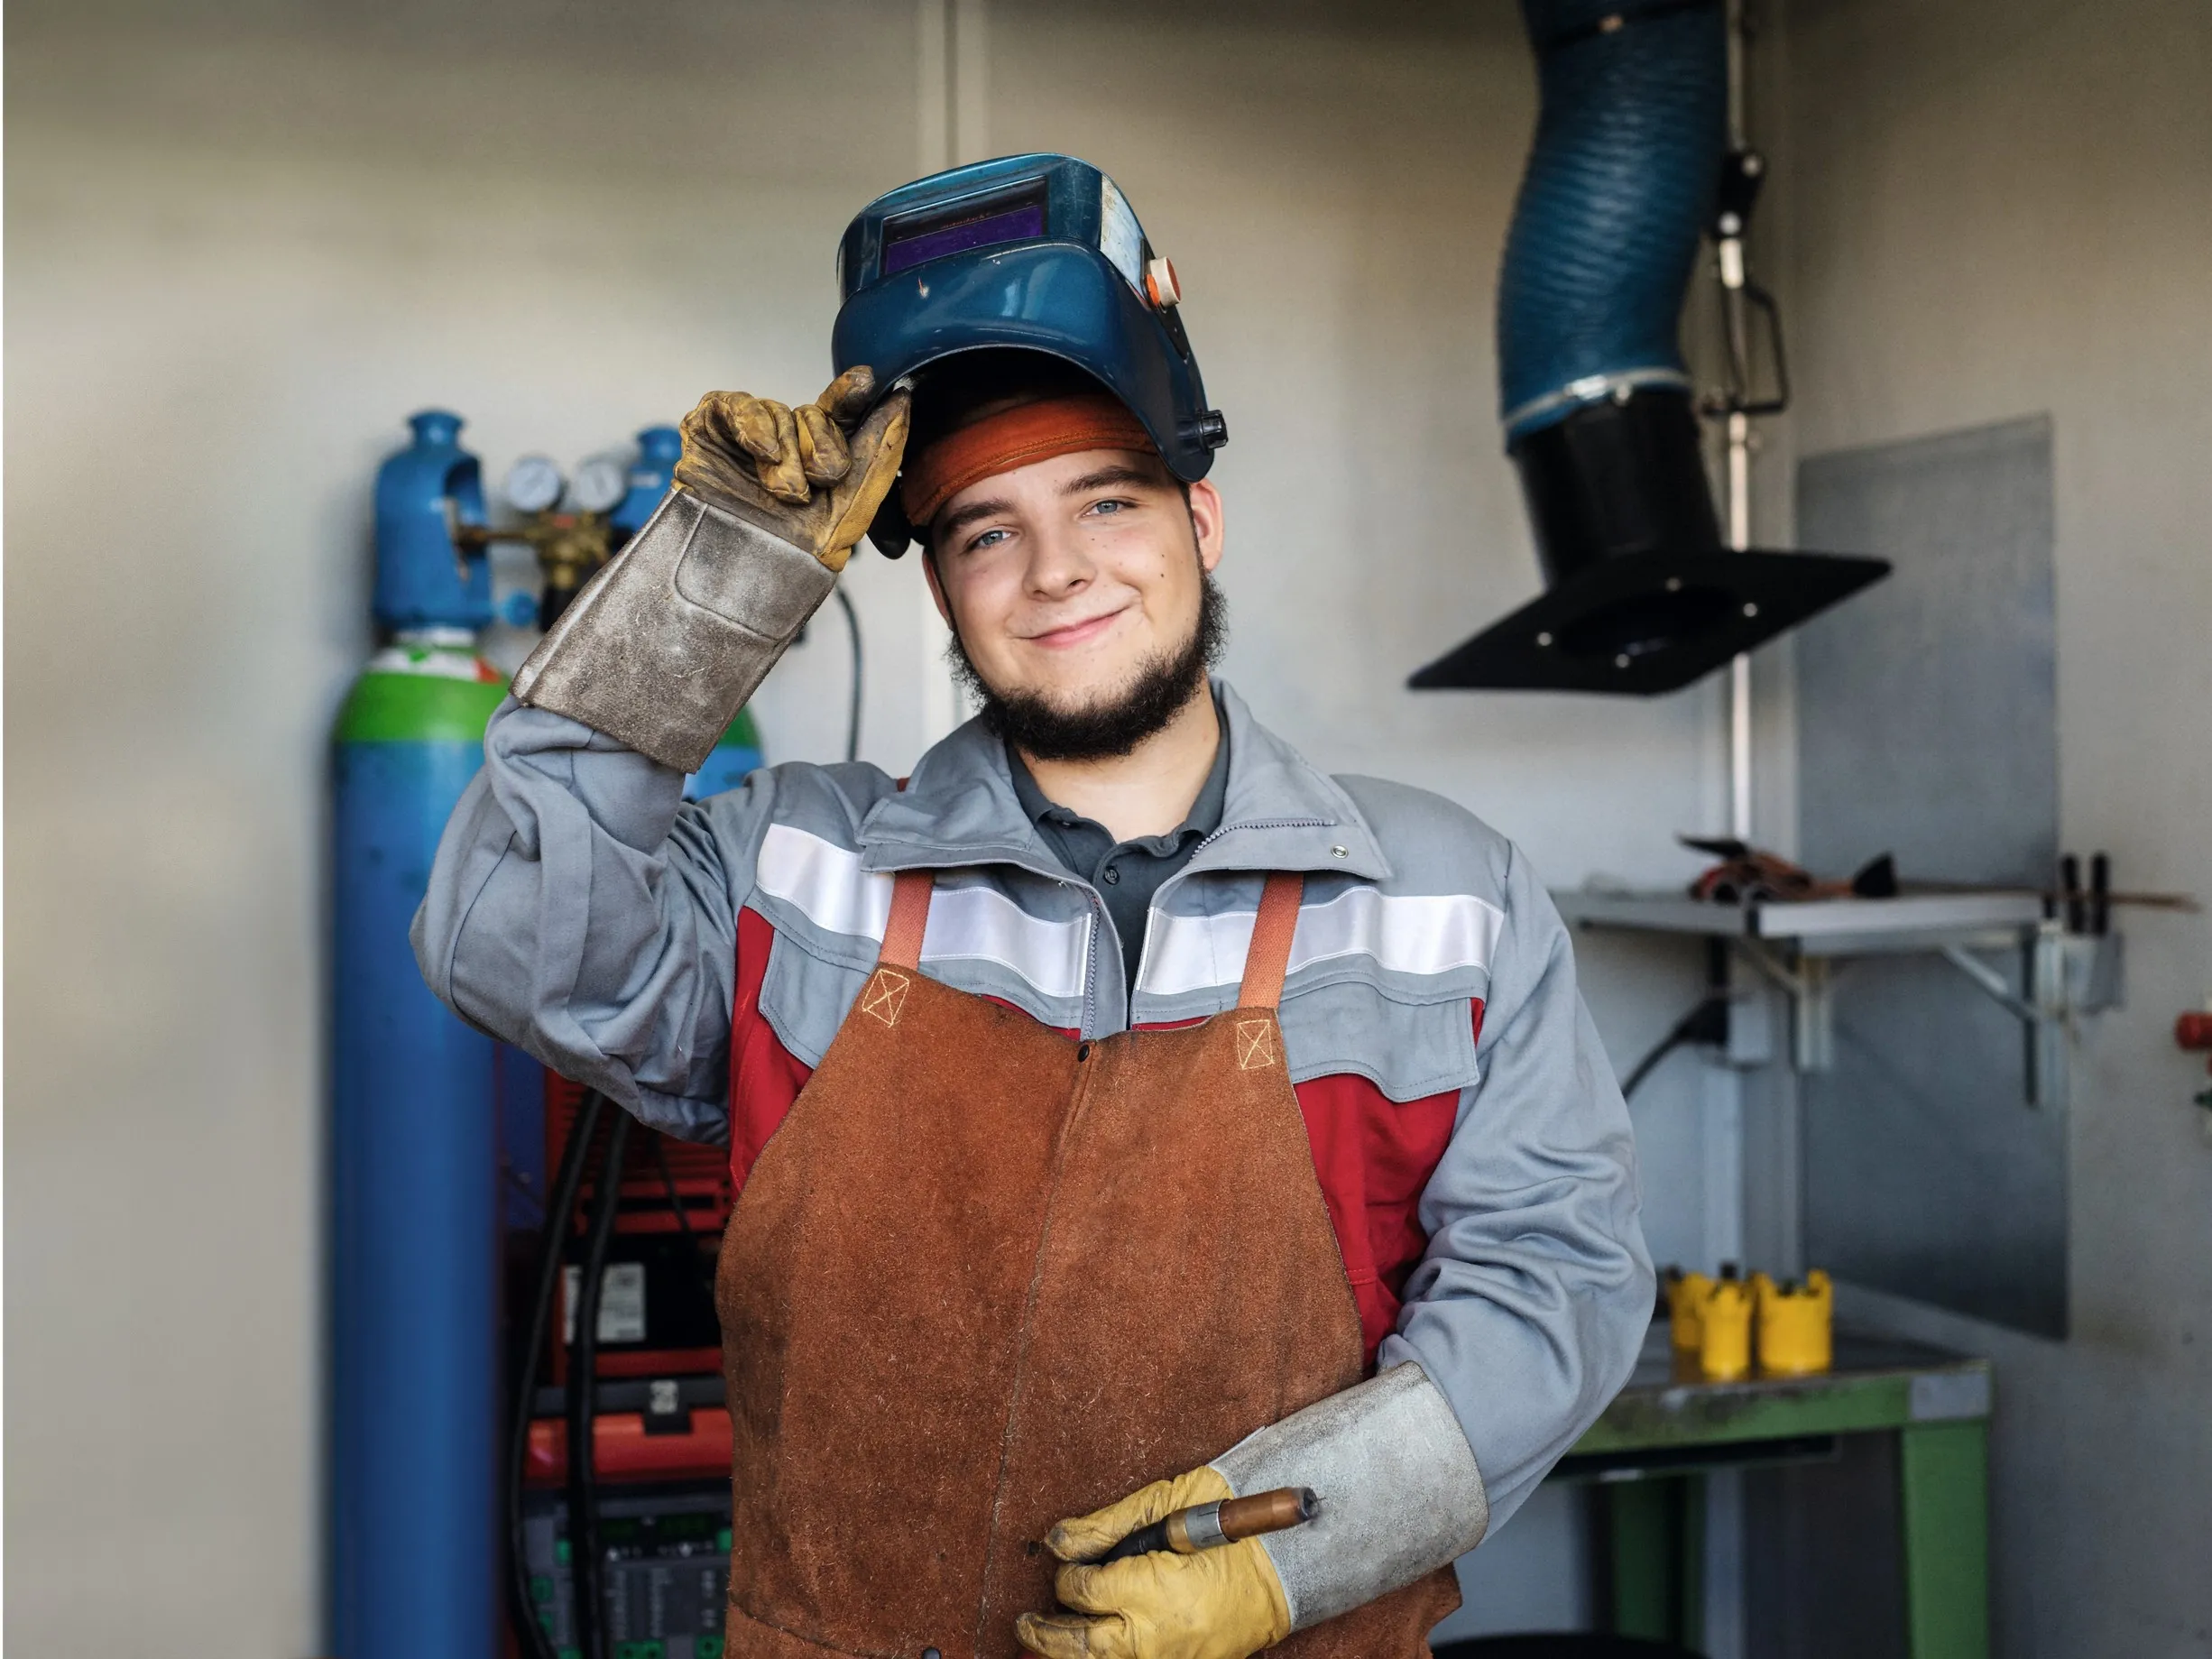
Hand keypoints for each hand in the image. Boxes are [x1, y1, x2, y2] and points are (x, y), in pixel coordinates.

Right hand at [674, 367, 907, 572]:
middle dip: (823, 447)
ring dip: (787, 456)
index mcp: (819, 458)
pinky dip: (754, 427)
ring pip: (777, 413)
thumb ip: (880, 451)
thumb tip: (901, 401)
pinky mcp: (709, 430)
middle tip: (821, 481)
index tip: (867, 382)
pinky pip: (736, 405)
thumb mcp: (854, 505)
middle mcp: (785, 444)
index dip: (851, 394)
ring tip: (786, 494)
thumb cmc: (798, 552)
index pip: (840, 414)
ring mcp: (745, 437)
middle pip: (813, 413)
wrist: (746, 574)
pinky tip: (762, 455)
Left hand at [1017, 1469, 1290, 1658]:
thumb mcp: (1168, 1505)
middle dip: (1048, 1631)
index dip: (1070, 1575)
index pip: (1086, 1589)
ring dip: (1067, 1654)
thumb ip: (1109, 1525)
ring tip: (1042, 1642)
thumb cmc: (1232, 1523)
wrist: (1289, 1562)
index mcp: (1151, 1589)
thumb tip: (1060, 1539)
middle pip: (1082, 1642)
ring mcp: (1172, 1657)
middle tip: (1024, 1622)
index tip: (1068, 1564)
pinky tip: (1088, 1652)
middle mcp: (1156, 1633)